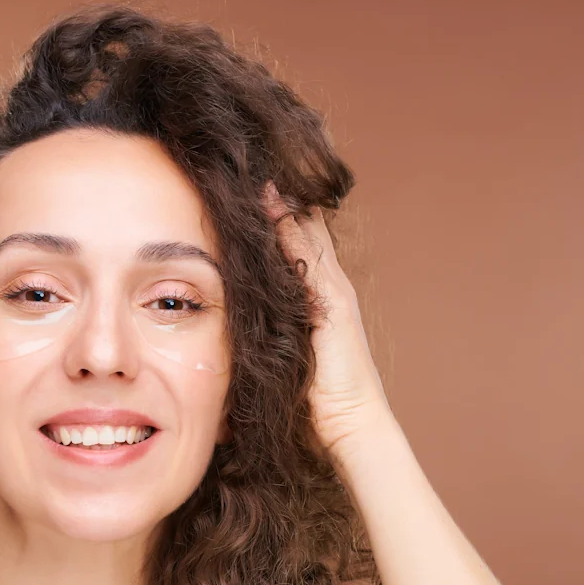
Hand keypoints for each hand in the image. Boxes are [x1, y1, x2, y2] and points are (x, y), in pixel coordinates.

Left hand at [262, 181, 394, 456]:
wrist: (349, 425)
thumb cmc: (313, 402)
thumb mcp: (283, 357)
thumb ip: (268, 335)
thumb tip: (234, 329)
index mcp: (317, 297)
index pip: (298, 242)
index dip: (278, 212)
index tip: (252, 184)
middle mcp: (329, 286)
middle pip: (305, 226)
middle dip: (283, 195)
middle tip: (255, 159)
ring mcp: (334, 290)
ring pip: (307, 231)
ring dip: (285, 200)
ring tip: (260, 166)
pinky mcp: (332, 301)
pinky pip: (308, 254)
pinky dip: (291, 225)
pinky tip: (272, 200)